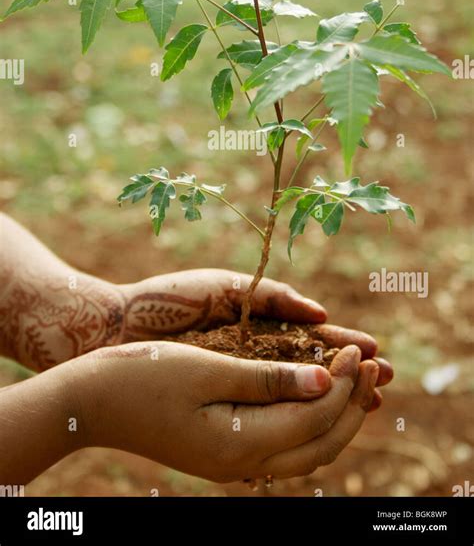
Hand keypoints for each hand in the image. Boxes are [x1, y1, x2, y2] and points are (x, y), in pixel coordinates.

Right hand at [73, 341, 378, 482]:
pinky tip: (313, 396)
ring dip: (336, 418)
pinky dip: (309, 423)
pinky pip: (284, 446)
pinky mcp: (224, 452)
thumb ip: (269, 380)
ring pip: (306, 452)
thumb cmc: (143, 375)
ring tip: (355, 382)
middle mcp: (243, 463)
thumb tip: (324, 381)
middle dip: (352, 407)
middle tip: (371, 366)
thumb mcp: (208, 369)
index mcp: (241, 442)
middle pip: (320, 444)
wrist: (91, 402)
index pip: (314, 416)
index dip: (343, 383)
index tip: (358, 348)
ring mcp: (233, 463)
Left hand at [119, 269, 392, 407]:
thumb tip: (320, 316)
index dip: (344, 348)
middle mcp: (256, 355)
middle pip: (314, 368)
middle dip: (349, 375)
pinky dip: (297, 412)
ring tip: (368, 402)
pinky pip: (268, 408)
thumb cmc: (173, 299)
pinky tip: (322, 419)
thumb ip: (274, 298)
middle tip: (385, 382)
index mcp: (260, 324)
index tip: (375, 353)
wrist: (122, 325)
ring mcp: (240, 379)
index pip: (313, 339)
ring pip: (297, 391)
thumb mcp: (230, 288)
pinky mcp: (223, 398)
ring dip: (333, 397)